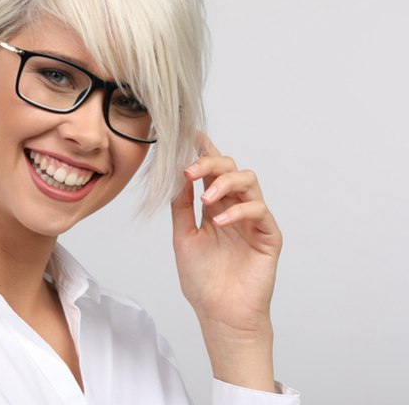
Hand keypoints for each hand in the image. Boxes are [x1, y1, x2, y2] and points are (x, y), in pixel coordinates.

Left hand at [171, 132, 281, 390]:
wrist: (219, 314)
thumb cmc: (202, 281)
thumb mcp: (183, 238)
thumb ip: (182, 207)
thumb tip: (178, 177)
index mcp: (214, 207)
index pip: (212, 173)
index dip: (206, 151)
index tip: (192, 134)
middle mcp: (234, 209)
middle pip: (230, 169)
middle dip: (210, 162)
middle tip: (190, 170)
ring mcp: (253, 220)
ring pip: (249, 182)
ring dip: (225, 183)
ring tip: (205, 198)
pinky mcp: (268, 236)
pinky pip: (258, 211)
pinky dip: (239, 211)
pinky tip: (219, 222)